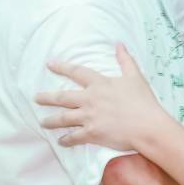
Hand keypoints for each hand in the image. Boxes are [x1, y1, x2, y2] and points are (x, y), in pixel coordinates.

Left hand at [37, 44, 165, 150]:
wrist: (147, 125)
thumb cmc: (143, 101)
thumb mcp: (135, 76)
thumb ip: (125, 59)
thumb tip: (119, 44)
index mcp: (99, 84)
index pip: (76, 72)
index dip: (62, 67)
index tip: (49, 64)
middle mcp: (90, 99)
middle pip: (63, 97)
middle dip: (47, 97)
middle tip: (36, 98)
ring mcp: (89, 117)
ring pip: (64, 118)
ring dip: (51, 120)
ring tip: (42, 122)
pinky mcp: (92, 134)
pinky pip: (74, 137)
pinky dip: (66, 140)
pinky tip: (60, 141)